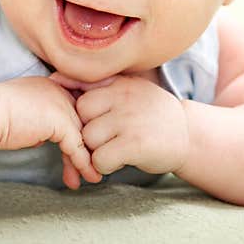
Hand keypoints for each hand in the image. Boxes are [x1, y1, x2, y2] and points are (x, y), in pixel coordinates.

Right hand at [0, 76, 102, 189]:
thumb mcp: (23, 112)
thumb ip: (39, 121)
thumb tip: (44, 137)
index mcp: (50, 84)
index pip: (76, 106)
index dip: (81, 126)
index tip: (84, 146)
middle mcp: (60, 90)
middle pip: (82, 121)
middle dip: (87, 145)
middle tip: (90, 165)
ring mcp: (62, 104)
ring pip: (82, 135)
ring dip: (87, 159)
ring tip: (92, 177)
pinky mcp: (61, 122)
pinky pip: (77, 147)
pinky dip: (83, 164)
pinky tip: (88, 176)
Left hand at [50, 72, 189, 175]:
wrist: (190, 136)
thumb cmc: (150, 113)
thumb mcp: (127, 89)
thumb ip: (96, 84)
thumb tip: (53, 77)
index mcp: (119, 82)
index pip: (79, 90)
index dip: (79, 110)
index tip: (88, 119)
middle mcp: (123, 97)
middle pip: (80, 115)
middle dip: (86, 130)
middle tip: (105, 137)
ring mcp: (129, 120)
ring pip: (87, 139)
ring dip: (95, 150)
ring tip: (115, 148)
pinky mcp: (135, 145)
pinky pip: (99, 159)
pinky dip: (104, 166)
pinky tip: (119, 161)